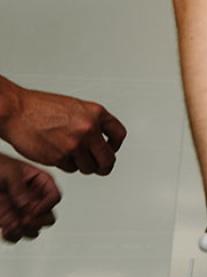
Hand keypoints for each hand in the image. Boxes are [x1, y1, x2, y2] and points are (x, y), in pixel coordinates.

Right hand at [0, 79, 126, 173]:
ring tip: (72, 155)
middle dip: (104, 165)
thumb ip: (91, 122)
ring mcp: (74, 144)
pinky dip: (66, 165)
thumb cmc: (41, 108)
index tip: (111, 149)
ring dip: (82, 165)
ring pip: (89, 167)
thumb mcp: (76, 107)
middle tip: (101, 167)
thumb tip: (102, 138)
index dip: (115, 145)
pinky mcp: (59, 157)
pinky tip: (58, 154)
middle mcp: (88, 129)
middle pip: (108, 158)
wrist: (17, 111)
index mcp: (96, 113)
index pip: (119, 135)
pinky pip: (71, 169)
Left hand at [0, 152, 61, 241]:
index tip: (33, 209)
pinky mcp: (10, 221)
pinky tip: (6, 229)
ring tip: (14, 225)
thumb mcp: (9, 171)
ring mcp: (22, 211)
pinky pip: (17, 235)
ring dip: (25, 231)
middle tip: (26, 220)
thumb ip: (19, 186)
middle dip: (38, 221)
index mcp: (40, 182)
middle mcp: (34, 198)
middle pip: (48, 217)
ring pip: (35, 229)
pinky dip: (12, 236)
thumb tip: (26, 203)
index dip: (46, 205)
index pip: (54, 197)